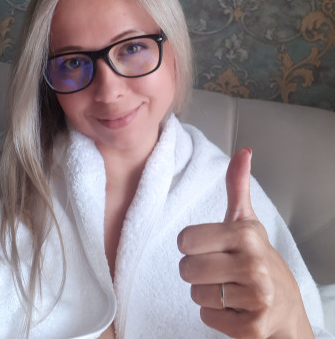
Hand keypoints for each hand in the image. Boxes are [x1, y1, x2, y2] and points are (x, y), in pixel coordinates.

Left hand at [177, 148, 313, 338]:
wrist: (286, 307)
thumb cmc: (258, 259)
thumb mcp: (247, 221)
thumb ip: (237, 186)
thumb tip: (243, 151)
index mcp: (245, 234)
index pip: (186, 240)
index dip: (192, 246)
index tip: (209, 247)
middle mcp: (253, 264)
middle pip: (187, 270)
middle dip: (197, 272)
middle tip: (218, 271)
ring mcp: (255, 297)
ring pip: (196, 296)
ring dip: (207, 295)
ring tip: (228, 288)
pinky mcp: (251, 327)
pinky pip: (207, 319)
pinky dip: (216, 316)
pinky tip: (234, 307)